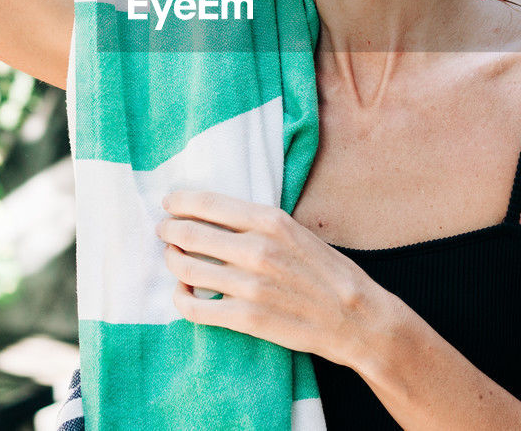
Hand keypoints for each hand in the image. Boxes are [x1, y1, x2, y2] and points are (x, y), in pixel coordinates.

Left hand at [156, 189, 389, 367]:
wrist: (356, 319)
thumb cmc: (329, 272)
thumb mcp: (298, 232)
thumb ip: (260, 223)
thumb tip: (218, 215)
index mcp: (271, 221)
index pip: (207, 203)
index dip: (179, 201)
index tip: (169, 203)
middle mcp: (256, 249)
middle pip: (189, 233)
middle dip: (169, 230)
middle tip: (164, 231)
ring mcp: (249, 285)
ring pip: (185, 267)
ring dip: (172, 261)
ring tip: (174, 259)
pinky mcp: (245, 318)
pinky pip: (193, 307)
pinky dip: (180, 298)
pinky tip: (184, 293)